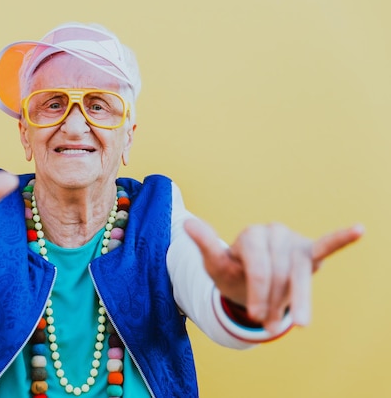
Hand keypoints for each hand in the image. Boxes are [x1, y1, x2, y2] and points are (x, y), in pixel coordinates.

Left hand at [184, 219, 363, 333]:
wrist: (248, 279)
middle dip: (272, 299)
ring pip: (300, 272)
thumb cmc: (232, 272)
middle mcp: (272, 232)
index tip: (255, 316)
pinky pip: (326, 244)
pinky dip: (341, 239)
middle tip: (265, 322)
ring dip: (299, 300)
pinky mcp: (309, 250)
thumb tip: (187, 223)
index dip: (257, 292)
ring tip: (301, 324)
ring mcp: (292, 240)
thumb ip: (205, 245)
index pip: (258, 265)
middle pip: (279, 272)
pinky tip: (359, 230)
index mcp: (250, 235)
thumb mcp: (215, 265)